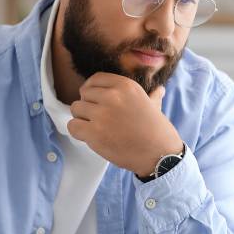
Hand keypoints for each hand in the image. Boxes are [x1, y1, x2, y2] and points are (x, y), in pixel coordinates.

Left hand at [67, 73, 184, 177]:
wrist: (160, 154)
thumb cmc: (158, 131)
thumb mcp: (155, 106)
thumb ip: (152, 96)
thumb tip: (159, 90)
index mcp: (126, 86)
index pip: (96, 79)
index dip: (92, 90)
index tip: (95, 99)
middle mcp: (112, 96)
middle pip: (84, 94)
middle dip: (88, 106)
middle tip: (99, 118)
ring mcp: (102, 114)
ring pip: (76, 109)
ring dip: (82, 118)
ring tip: (95, 127)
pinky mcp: (94, 133)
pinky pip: (73, 126)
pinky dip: (78, 132)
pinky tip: (90, 136)